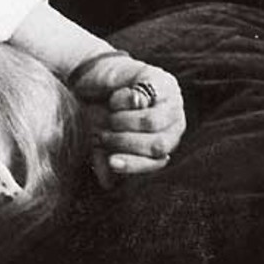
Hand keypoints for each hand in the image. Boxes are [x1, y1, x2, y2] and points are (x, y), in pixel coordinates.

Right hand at [71, 54, 184, 186]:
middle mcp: (174, 121)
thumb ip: (106, 160)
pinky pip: (140, 99)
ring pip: (150, 123)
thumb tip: (108, 185)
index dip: (134, 164)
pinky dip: (120, 101)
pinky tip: (115, 97)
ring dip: (121, 122)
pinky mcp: (159, 79)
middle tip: (104, 135)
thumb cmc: (99, 111)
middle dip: (125, 142)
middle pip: (158, 144)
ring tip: (109, 116)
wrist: (90, 79)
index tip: (111, 161)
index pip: (157, 161)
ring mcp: (171, 98)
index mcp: (164, 139)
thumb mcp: (100, 141)